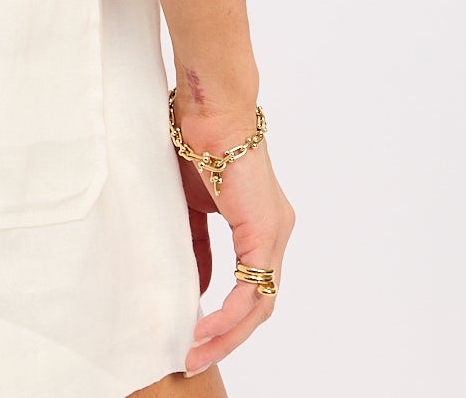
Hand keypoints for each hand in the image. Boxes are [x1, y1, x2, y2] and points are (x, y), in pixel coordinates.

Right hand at [175, 103, 294, 377]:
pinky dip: (228, 315)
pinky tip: (203, 327)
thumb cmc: (196, 141)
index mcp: (259, 222)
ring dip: (227, 335)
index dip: (226, 314)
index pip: (250, 283)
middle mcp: (274, 232)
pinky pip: (251, 291)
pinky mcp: (265, 233)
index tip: (196, 333)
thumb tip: (196, 286)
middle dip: (227, 337)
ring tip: (195, 352)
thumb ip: (196, 245)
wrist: (209, 110)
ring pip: (259, 305)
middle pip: (259, 304)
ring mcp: (274, 234)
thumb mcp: (190, 203)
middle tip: (195, 357)